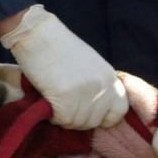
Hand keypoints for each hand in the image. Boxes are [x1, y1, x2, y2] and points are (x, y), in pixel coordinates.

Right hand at [0, 5, 126, 128]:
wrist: (38, 35)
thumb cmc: (60, 48)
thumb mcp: (92, 65)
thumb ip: (99, 86)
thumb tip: (99, 111)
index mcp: (110, 78)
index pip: (119, 111)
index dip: (104, 117)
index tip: (89, 114)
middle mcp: (102, 87)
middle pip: (94, 121)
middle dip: (78, 119)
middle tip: (64, 105)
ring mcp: (86, 93)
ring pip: (77, 123)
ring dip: (64, 117)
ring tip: (55, 99)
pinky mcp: (66, 99)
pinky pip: (62, 120)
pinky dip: (53, 115)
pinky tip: (48, 100)